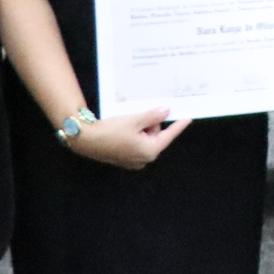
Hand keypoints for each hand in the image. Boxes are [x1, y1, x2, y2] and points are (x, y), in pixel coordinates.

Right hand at [71, 106, 192, 170]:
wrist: (84, 139)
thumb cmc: (111, 131)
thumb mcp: (135, 120)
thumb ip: (153, 116)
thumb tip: (166, 112)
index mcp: (150, 151)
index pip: (169, 135)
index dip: (178, 125)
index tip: (188, 118)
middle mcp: (144, 159)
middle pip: (156, 136)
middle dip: (150, 124)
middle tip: (138, 116)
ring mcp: (133, 161)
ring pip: (145, 139)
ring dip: (141, 128)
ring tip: (127, 122)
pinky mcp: (123, 159)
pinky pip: (135, 144)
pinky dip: (133, 134)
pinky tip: (123, 128)